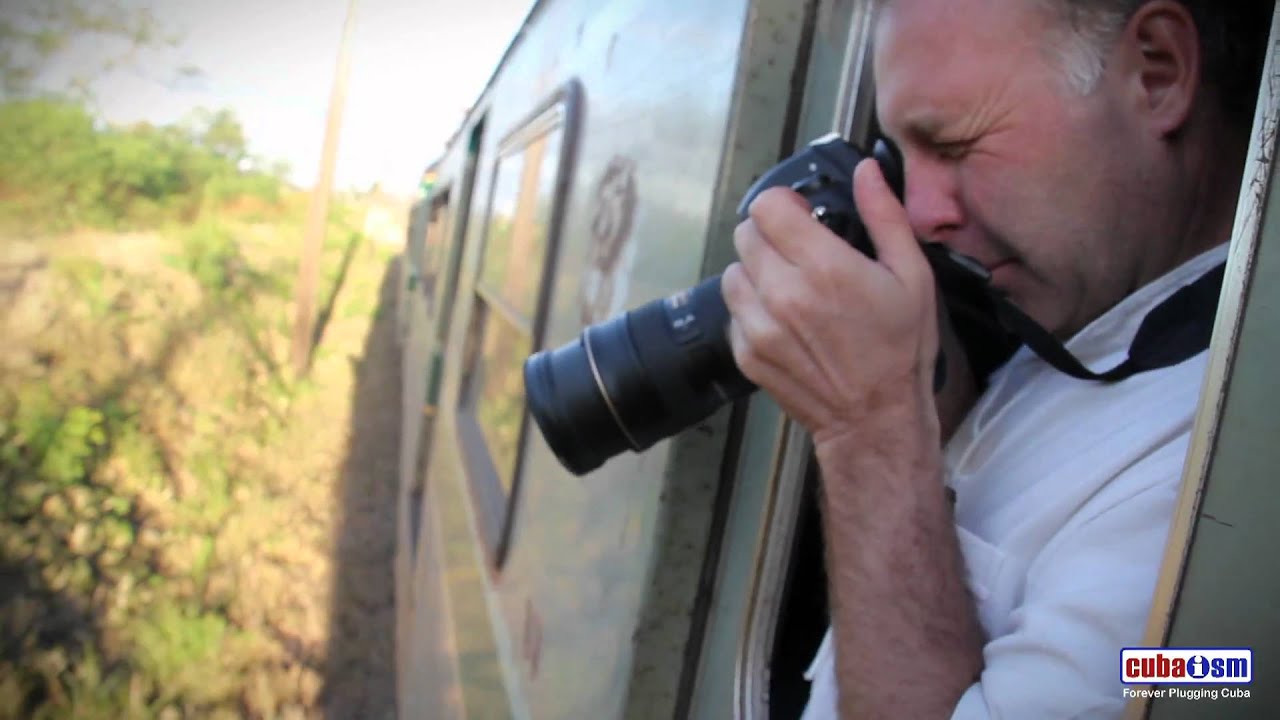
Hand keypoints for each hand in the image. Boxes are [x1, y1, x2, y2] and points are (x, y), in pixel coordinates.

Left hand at [721, 158, 943, 450]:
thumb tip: (866, 171)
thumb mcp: (912, 276)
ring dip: (756, 272)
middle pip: (745, 234)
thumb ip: (884, 216)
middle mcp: (783, 293)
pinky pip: (733, 311)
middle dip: (770, 235)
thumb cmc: (900, 349)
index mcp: (823, 267)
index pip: (766, 207)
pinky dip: (752, 309)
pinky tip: (784, 320)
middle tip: (798, 253)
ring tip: (790, 288)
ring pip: (733, 272)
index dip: (783, 204)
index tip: (801, 216)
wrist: (875, 419)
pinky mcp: (746, 353)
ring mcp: (760, 326)